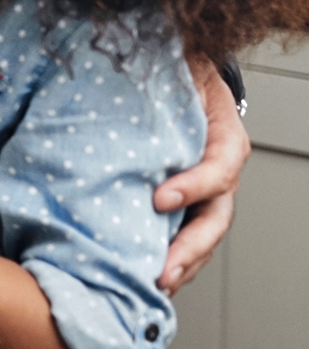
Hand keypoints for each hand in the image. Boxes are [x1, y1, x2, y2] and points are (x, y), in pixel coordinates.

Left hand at [154, 56, 249, 290]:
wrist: (184, 72)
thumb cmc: (182, 68)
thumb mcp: (185, 63)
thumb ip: (168, 71)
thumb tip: (124, 65)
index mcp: (225, 135)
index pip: (219, 167)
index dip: (194, 186)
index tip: (159, 199)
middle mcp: (220, 169)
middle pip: (216, 217)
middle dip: (190, 248)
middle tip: (163, 270)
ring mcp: (207, 192)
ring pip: (203, 236)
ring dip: (182, 264)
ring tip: (156, 285)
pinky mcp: (187, 203)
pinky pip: (185, 236)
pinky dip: (172, 259)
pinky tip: (148, 276)